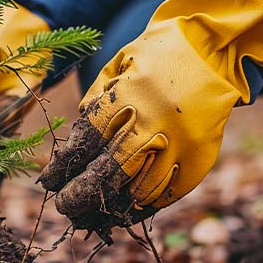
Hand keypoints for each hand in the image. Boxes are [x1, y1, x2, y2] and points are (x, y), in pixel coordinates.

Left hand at [39, 0, 262, 236]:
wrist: (213, 47)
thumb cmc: (156, 56)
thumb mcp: (118, 67)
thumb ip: (95, 103)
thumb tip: (75, 145)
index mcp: (129, 96)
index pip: (86, 142)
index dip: (64, 167)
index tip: (48, 181)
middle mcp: (155, 123)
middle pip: (108, 172)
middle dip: (80, 195)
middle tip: (64, 206)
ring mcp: (181, 144)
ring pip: (138, 191)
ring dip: (109, 208)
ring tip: (89, 215)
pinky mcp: (201, 158)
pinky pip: (168, 194)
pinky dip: (144, 207)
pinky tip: (124, 211)